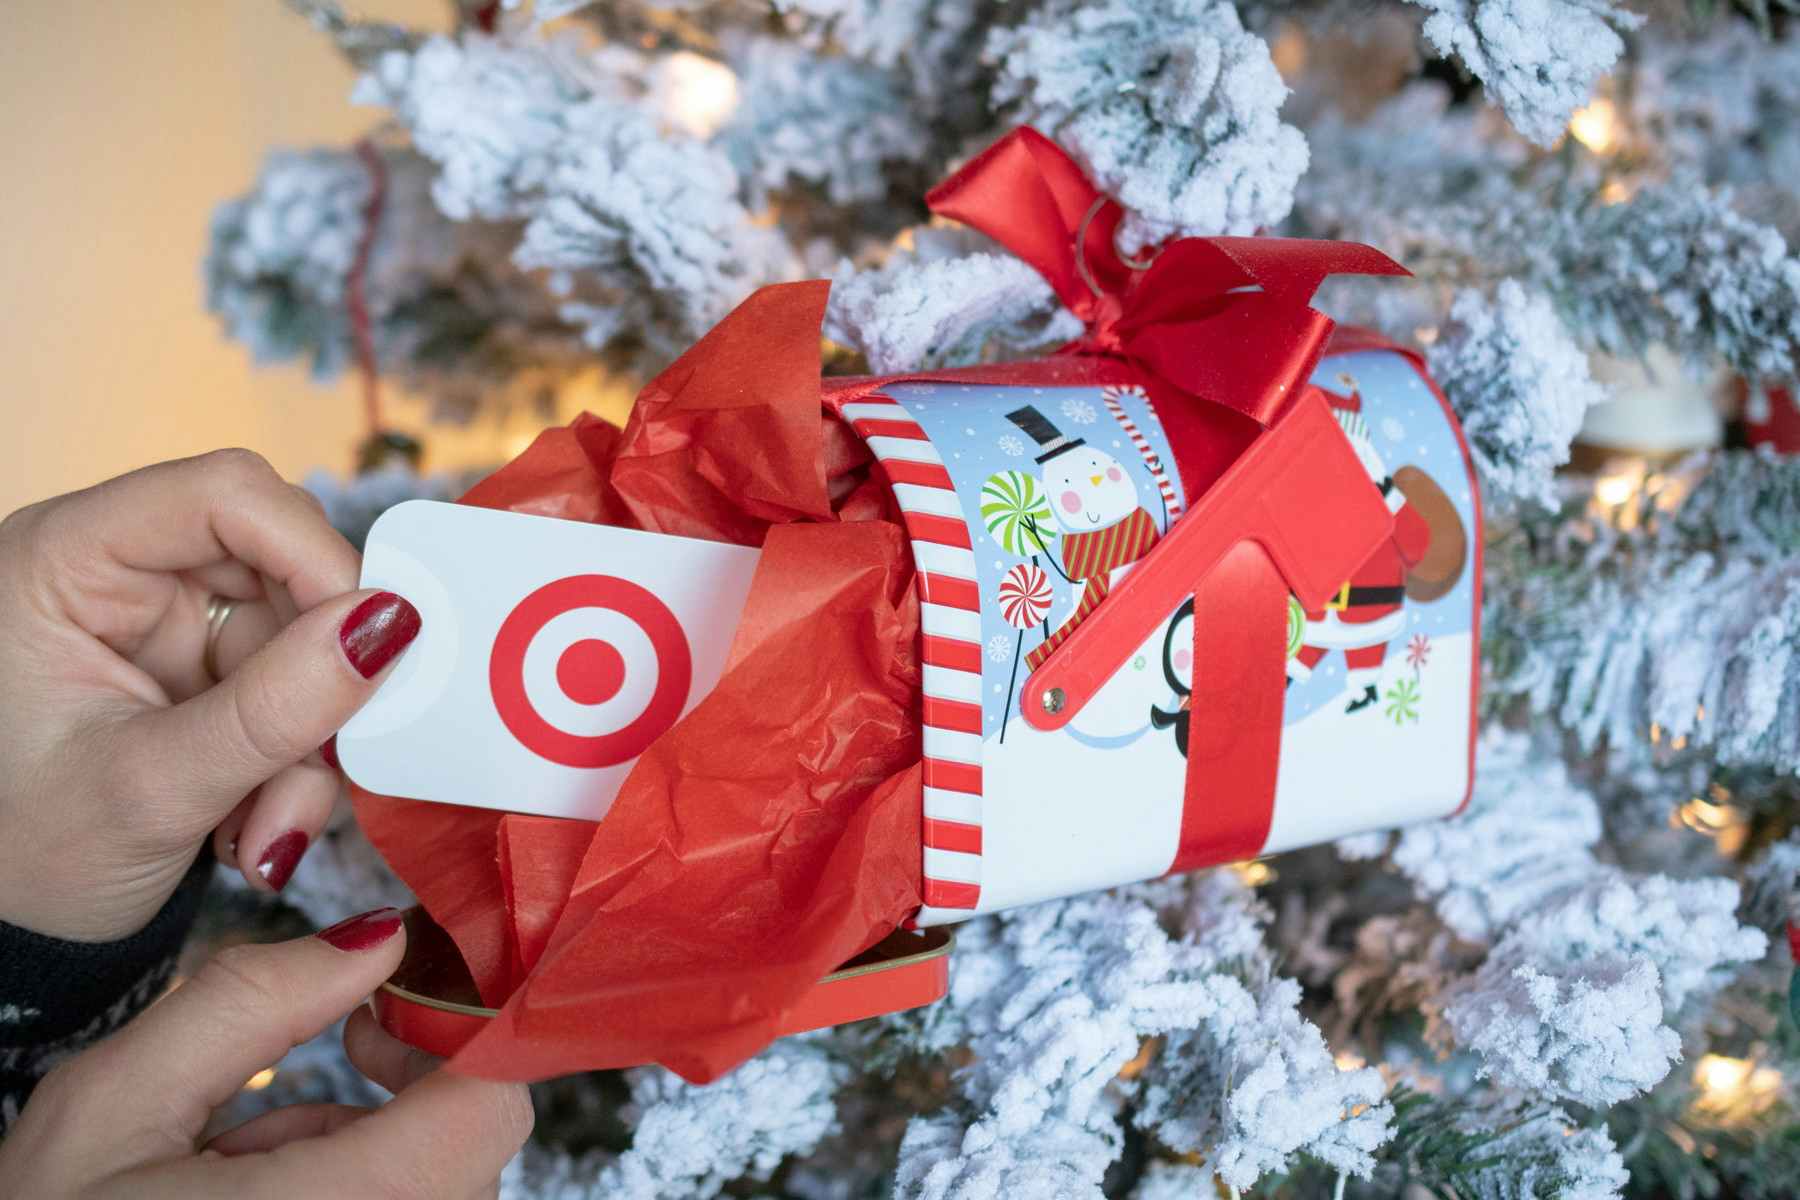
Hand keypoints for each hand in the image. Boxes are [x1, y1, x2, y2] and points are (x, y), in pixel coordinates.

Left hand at [0, 450, 420, 941]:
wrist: (19, 934)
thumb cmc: (33, 859)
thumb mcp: (152, 790)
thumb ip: (273, 710)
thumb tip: (392, 624)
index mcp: (63, 561)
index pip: (225, 495)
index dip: (314, 555)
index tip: (374, 643)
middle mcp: (122, 571)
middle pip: (284, 564)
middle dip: (319, 678)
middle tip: (324, 767)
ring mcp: (170, 621)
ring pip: (309, 639)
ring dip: (311, 745)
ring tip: (267, 831)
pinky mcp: (209, 669)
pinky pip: (301, 688)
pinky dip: (300, 763)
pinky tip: (257, 825)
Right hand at [0, 911, 533, 1197]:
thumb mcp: (111, 1112)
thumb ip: (251, 1004)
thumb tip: (376, 936)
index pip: (489, 1105)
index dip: (456, 1032)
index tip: (388, 1006)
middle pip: (470, 1144)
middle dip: (402, 1088)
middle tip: (322, 1060)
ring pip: (440, 1185)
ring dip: (370, 1148)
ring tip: (248, 1152)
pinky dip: (358, 1191)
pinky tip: (258, 1195)